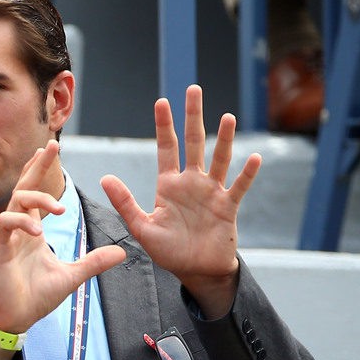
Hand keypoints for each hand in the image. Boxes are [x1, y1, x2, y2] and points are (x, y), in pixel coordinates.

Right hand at [0, 140, 125, 332]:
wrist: (15, 320)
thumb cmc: (35, 298)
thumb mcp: (72, 277)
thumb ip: (94, 262)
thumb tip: (121, 251)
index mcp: (32, 232)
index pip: (36, 194)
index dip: (42, 172)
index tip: (52, 151)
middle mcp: (18, 230)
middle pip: (23, 188)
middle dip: (36, 167)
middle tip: (51, 145)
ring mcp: (6, 238)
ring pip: (15, 203)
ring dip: (36, 198)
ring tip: (59, 209)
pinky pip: (6, 225)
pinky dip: (22, 222)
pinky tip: (38, 230)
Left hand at [100, 85, 261, 317]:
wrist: (195, 271)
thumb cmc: (169, 250)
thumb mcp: (142, 227)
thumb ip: (125, 203)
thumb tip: (104, 178)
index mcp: (169, 185)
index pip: (166, 148)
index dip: (164, 125)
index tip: (161, 101)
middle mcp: (191, 182)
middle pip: (193, 142)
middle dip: (192, 117)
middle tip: (193, 89)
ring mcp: (211, 192)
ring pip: (219, 159)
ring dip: (224, 140)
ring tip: (227, 117)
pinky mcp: (227, 207)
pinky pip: (238, 187)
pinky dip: (246, 174)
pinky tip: (254, 158)